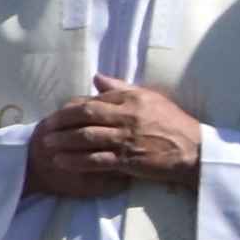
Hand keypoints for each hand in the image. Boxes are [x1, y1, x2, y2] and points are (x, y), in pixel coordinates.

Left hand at [20, 81, 205, 198]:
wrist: (193, 149)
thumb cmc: (172, 122)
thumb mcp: (150, 98)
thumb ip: (121, 88)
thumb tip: (96, 77)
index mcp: (131, 99)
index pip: (94, 100)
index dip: (72, 106)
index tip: (59, 112)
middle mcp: (127, 117)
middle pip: (85, 116)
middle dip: (62, 122)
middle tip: (46, 127)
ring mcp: (127, 139)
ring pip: (87, 138)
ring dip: (64, 141)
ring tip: (48, 144)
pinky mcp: (129, 160)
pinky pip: (97, 160)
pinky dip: (77, 161)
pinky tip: (63, 162)